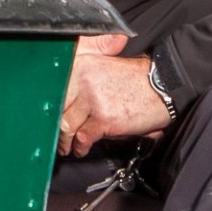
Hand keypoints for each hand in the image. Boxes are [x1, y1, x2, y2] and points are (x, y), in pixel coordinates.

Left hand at [58, 33, 170, 156]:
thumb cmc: (137, 78)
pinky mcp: (103, 119)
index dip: (50, 106)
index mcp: (83, 64)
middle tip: (56, 135)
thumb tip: (64, 90)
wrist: (163, 85)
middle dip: (55, 125)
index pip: (55, 88)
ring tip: (67, 146)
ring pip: (67, 125)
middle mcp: (84, 80)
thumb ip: (85, 69)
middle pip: (57, 108)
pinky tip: (82, 149)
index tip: (48, 115)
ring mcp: (93, 100)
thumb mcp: (107, 61)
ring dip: (65, 140)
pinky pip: (83, 138)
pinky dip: (81, 147)